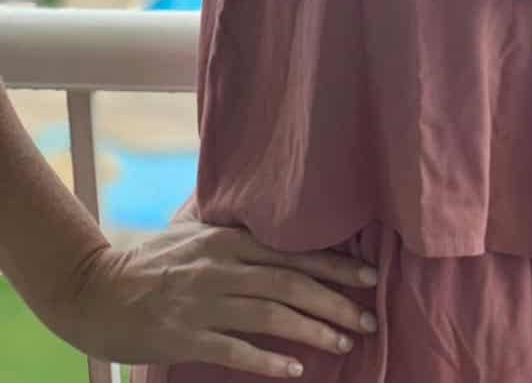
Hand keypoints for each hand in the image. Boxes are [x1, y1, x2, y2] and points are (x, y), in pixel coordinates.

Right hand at [41, 217, 377, 376]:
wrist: (96, 289)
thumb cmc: (150, 262)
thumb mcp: (194, 233)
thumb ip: (234, 235)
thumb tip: (275, 229)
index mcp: (228, 240)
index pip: (293, 252)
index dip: (334, 265)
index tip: (368, 276)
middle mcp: (222, 267)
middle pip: (290, 284)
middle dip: (335, 302)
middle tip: (367, 319)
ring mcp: (203, 302)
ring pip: (271, 316)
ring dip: (312, 331)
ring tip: (344, 343)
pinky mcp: (185, 336)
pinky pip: (235, 350)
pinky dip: (268, 361)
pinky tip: (295, 370)